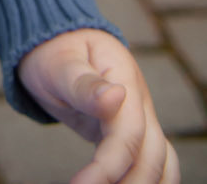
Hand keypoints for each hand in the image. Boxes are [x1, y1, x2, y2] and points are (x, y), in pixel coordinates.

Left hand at [17, 30, 178, 182]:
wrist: (54, 42)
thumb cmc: (53, 51)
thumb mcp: (60, 63)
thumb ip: (86, 84)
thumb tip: (116, 96)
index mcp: (124, 77)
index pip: (128, 133)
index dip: (109, 165)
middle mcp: (139, 101)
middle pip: (152, 154)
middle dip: (131, 183)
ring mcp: (138, 117)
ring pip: (159, 162)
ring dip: (144, 183)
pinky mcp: (130, 133)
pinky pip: (147, 161)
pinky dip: (144, 180)